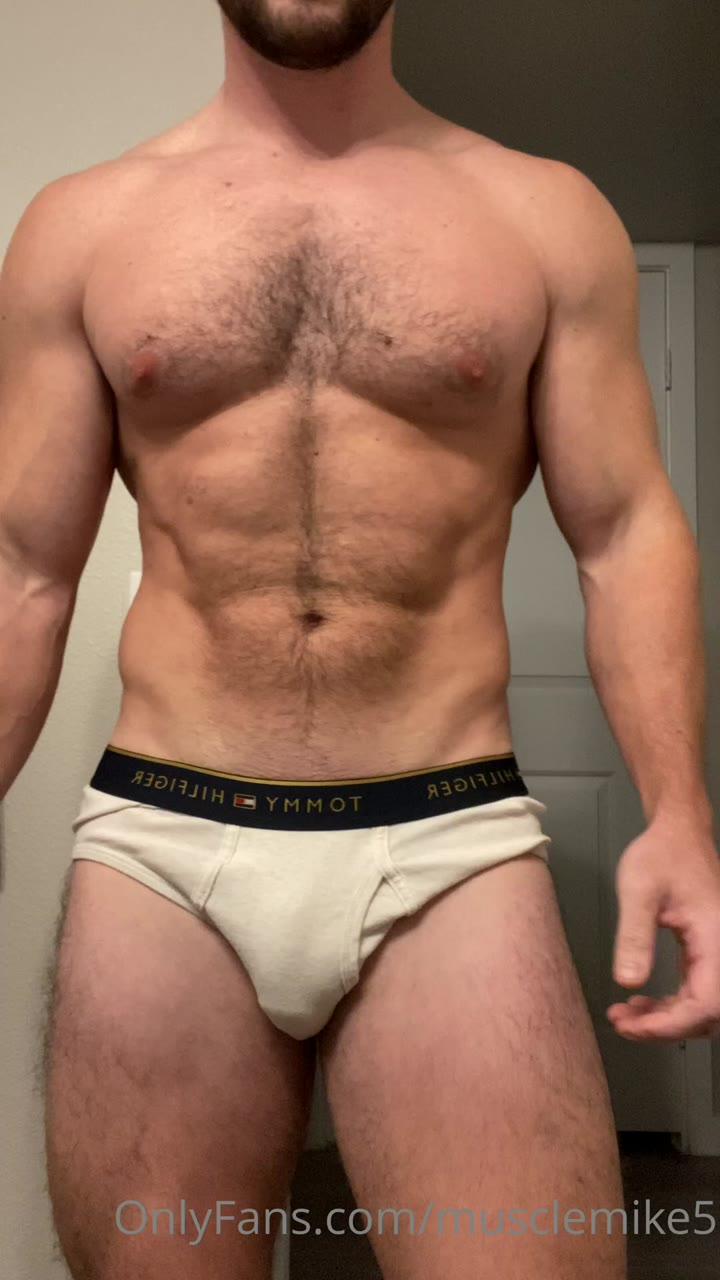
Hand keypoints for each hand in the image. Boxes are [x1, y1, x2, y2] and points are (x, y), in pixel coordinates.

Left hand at [608, 817, 719, 1039]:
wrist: (677, 834)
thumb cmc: (662, 855)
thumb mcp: (639, 891)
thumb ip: (634, 936)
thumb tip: (628, 981)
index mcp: (716, 940)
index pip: (704, 1004)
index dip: (669, 1025)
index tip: (632, 1026)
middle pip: (707, 1014)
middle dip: (664, 1027)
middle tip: (623, 1023)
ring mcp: (717, 954)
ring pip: (702, 1008)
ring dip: (665, 1019)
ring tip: (624, 1016)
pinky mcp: (707, 953)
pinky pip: (696, 992)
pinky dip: (670, 1005)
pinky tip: (641, 1002)